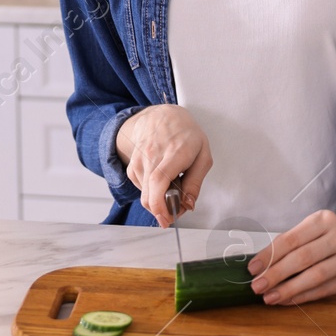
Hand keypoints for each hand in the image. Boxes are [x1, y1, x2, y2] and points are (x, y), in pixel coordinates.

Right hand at [115, 105, 212, 227]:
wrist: (161, 116)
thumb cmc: (185, 134)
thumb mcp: (203, 155)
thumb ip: (196, 182)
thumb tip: (188, 204)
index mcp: (173, 153)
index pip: (159, 182)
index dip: (160, 206)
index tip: (167, 219)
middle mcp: (152, 156)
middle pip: (148, 195)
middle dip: (161, 211)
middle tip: (176, 211)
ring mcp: (139, 160)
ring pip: (145, 195)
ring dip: (158, 200)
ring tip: (172, 187)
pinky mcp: (132, 166)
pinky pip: (141, 189)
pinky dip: (151, 192)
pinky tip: (161, 180)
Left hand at [244, 198, 335, 304]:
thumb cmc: (327, 237)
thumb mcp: (311, 230)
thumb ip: (288, 245)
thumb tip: (259, 266)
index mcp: (324, 220)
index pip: (291, 239)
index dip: (269, 255)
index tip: (252, 269)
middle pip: (303, 258)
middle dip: (276, 274)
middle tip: (257, 287)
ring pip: (315, 276)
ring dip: (289, 289)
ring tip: (270, 298)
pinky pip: (326, 290)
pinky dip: (304, 296)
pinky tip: (288, 300)